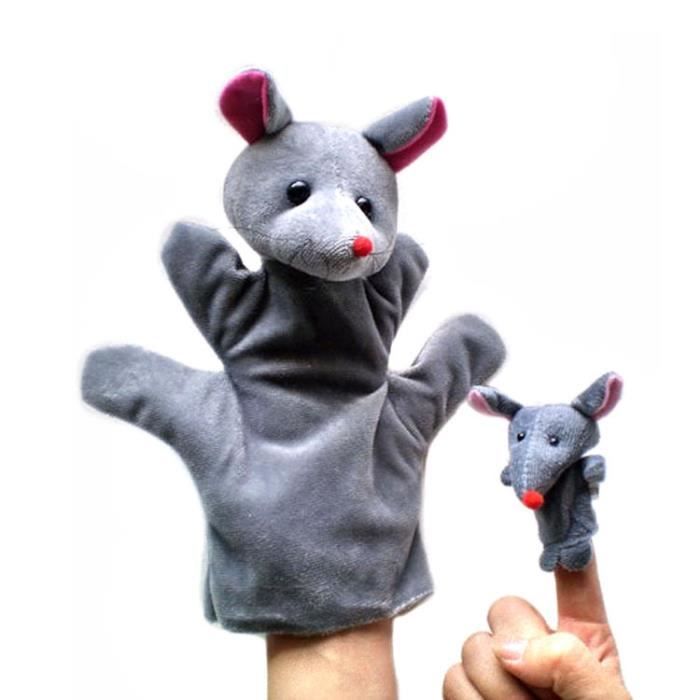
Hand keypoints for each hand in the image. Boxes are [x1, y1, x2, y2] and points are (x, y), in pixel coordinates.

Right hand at [443, 555, 630, 698]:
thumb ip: (570, 665)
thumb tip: (510, 648)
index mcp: (584, 645)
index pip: (575, 583)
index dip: (566, 548)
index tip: (551, 509)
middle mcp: (538, 652)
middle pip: (505, 609)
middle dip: (517, 653)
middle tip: (542, 698)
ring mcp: (500, 673)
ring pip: (473, 647)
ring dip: (497, 691)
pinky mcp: (468, 694)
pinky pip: (452, 679)